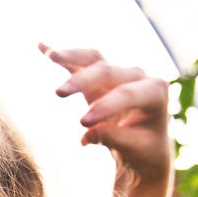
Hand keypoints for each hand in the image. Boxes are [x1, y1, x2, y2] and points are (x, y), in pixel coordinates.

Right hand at [40, 44, 171, 191]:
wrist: (144, 143)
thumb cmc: (143, 148)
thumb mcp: (134, 149)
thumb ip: (115, 139)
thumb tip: (88, 134)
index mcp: (155, 92)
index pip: (127, 94)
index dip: (105, 105)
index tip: (82, 123)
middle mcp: (138, 76)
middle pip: (107, 72)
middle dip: (83, 81)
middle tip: (58, 93)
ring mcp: (118, 73)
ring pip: (94, 59)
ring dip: (71, 56)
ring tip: (51, 56)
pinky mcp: (100, 75)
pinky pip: (82, 61)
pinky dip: (64, 56)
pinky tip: (42, 47)